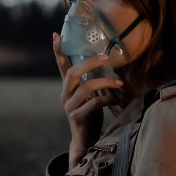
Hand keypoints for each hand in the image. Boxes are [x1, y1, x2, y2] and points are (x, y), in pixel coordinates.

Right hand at [52, 32, 123, 167]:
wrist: (86, 141)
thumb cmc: (91, 115)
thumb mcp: (90, 96)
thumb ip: (92, 82)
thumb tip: (108, 65)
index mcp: (68, 88)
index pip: (61, 66)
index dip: (58, 51)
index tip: (56, 34)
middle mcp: (65, 95)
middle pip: (73, 72)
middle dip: (90, 63)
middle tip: (106, 57)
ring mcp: (70, 106)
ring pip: (86, 87)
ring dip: (106, 82)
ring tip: (120, 82)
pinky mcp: (77, 117)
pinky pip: (94, 103)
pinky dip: (108, 99)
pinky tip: (116, 99)